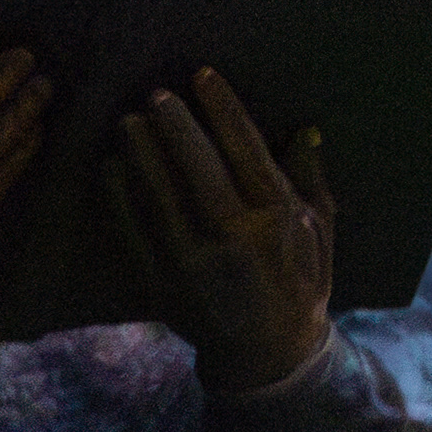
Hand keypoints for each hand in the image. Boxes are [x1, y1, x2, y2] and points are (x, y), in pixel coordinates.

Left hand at [106, 70, 333, 394]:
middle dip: (177, 126)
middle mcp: (237, 239)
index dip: (223, 110)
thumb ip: (311, 181)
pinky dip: (121, 198)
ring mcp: (195, 264)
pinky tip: (111, 167)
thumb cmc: (300, 284)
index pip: (246, 151)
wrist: (270, 355)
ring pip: (163, 197)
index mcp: (277, 219)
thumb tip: (307, 132)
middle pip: (201, 169)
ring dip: (143, 155)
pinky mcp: (164, 284)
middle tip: (156, 93)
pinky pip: (136, 233)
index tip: (202, 76)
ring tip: (128, 120)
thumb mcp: (320, 233)